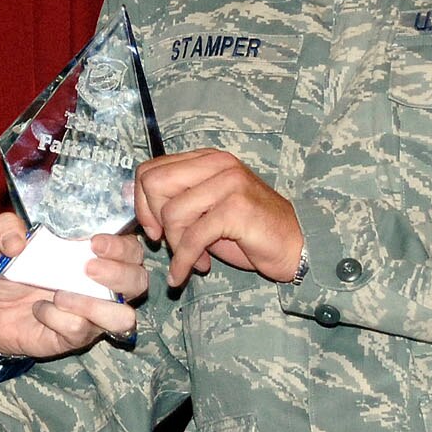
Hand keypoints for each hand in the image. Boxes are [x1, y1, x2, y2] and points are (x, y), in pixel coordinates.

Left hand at [0, 212, 146, 356]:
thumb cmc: (10, 268)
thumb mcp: (2, 240)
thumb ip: (6, 228)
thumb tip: (16, 240)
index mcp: (98, 253)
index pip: (131, 248)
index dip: (122, 246)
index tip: (95, 243)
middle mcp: (105, 284)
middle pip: (139, 281)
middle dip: (118, 274)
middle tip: (87, 268)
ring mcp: (95, 313)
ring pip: (124, 317)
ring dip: (96, 305)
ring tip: (61, 294)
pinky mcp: (78, 336)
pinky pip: (81, 330)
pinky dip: (58, 318)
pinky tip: (40, 309)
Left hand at [133, 148, 302, 286]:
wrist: (294, 246)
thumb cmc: (249, 231)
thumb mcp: (208, 210)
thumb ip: (178, 201)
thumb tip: (137, 208)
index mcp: (207, 159)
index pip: (151, 170)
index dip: (141, 202)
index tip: (153, 229)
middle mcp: (217, 164)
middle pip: (154, 183)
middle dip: (152, 219)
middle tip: (166, 242)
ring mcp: (229, 183)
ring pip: (172, 212)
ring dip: (176, 246)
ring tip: (192, 259)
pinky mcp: (237, 208)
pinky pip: (193, 237)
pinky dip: (185, 261)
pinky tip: (189, 272)